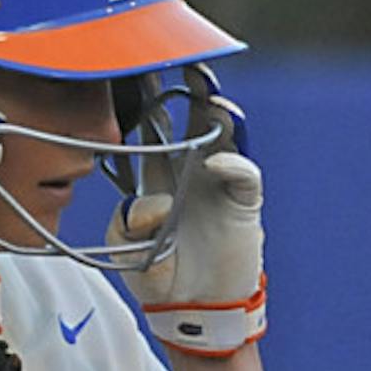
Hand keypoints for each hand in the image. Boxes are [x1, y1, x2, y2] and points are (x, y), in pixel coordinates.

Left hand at [109, 65, 265, 355]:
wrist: (192, 308)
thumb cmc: (156, 272)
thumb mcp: (127, 246)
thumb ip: (128, 222)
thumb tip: (157, 203)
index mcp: (159, 171)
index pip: (155, 123)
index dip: (150, 95)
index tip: (140, 65)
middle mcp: (192, 168)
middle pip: (196, 116)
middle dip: (194, 88)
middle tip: (187, 61)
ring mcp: (219, 183)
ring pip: (226, 137)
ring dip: (220, 115)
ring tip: (211, 97)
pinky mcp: (243, 205)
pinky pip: (244, 176)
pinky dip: (232, 165)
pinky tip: (215, 164)